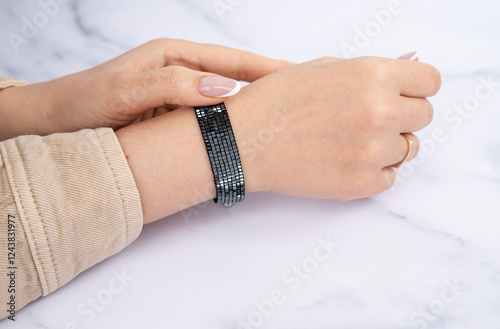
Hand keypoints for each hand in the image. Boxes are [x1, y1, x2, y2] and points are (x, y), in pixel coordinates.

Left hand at [0, 39, 291, 139]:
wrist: (54, 126)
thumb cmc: (84, 104)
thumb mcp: (126, 91)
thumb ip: (174, 86)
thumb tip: (226, 89)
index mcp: (174, 57)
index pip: (232, 61)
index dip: (266, 69)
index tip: (297, 76)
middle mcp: (180, 74)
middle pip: (234, 79)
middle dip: (267, 88)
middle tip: (301, 101)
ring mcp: (177, 98)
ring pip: (223, 104)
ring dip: (250, 112)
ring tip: (281, 123)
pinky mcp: (172, 119)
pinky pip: (208, 122)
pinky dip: (227, 129)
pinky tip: (241, 141)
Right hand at [116, 55, 440, 222]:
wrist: (243, 140)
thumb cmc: (275, 101)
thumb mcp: (324, 68)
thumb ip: (372, 70)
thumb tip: (410, 66)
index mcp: (373, 75)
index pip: (430, 82)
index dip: (415, 87)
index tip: (403, 94)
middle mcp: (380, 112)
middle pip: (423, 116)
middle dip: (400, 115)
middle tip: (367, 118)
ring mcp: (372, 152)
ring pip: (408, 149)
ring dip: (386, 145)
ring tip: (350, 141)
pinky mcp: (360, 184)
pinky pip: (389, 178)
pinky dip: (373, 171)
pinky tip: (344, 161)